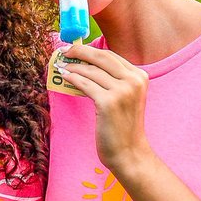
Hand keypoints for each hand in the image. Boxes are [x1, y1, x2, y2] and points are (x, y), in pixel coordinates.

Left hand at [62, 43, 153, 177]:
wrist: (128, 152)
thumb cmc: (122, 125)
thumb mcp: (124, 97)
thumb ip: (112, 79)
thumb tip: (85, 62)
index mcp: (140, 76)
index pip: (111, 55)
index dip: (90, 49)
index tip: (75, 48)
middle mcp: (134, 80)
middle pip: (101, 57)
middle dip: (79, 51)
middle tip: (64, 50)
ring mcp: (122, 91)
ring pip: (90, 71)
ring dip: (72, 66)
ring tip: (61, 66)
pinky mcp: (109, 102)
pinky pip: (85, 84)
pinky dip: (72, 78)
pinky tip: (64, 77)